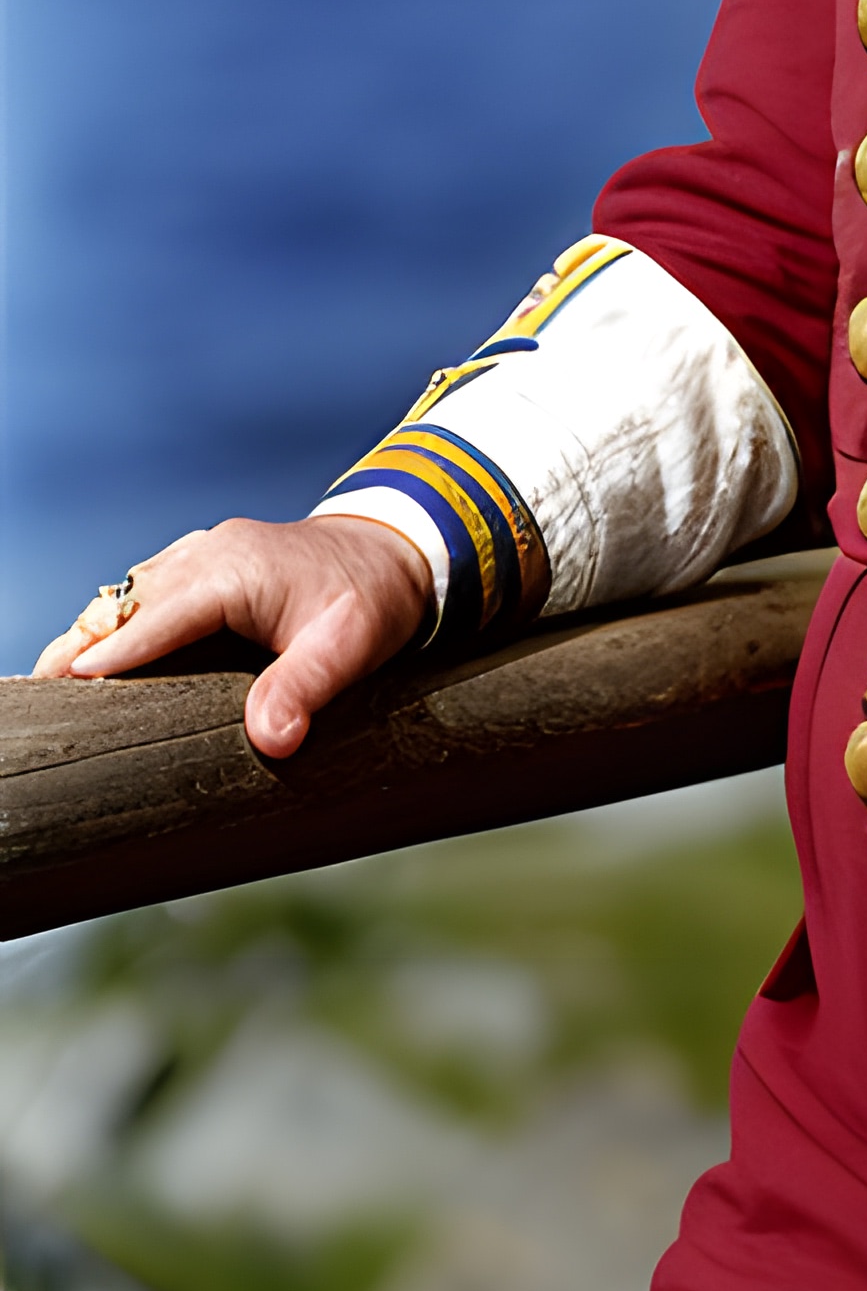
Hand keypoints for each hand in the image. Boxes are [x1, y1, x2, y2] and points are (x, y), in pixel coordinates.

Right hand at [31, 517, 434, 759]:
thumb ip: (303, 690)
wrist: (401, 549)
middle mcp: (209, 553)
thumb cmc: (375, 599)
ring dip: (93, 634)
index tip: (70, 688)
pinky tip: (97, 654)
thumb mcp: (349, 648)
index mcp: (233, 570)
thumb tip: (271, 742)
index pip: (158, 618)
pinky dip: (117, 621)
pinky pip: (147, 590)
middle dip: (82, 647)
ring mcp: (205, 553)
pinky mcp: (208, 562)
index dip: (114, 656)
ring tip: (53, 682)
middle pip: (126, 604)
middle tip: (41, 692)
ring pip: (129, 594)